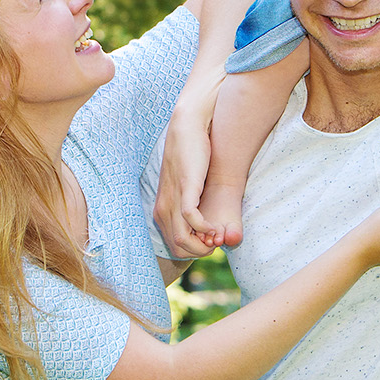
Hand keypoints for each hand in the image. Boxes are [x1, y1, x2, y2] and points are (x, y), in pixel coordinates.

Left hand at [154, 91, 219, 257]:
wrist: (187, 128)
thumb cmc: (191, 159)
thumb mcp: (187, 188)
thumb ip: (191, 207)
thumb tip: (204, 228)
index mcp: (162, 210)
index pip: (175, 248)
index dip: (195, 251)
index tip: (211, 242)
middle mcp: (163, 208)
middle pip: (179, 248)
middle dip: (201, 251)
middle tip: (217, 241)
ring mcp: (172, 199)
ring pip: (183, 239)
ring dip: (204, 243)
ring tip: (218, 235)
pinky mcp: (185, 188)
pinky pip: (191, 219)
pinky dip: (205, 228)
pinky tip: (215, 226)